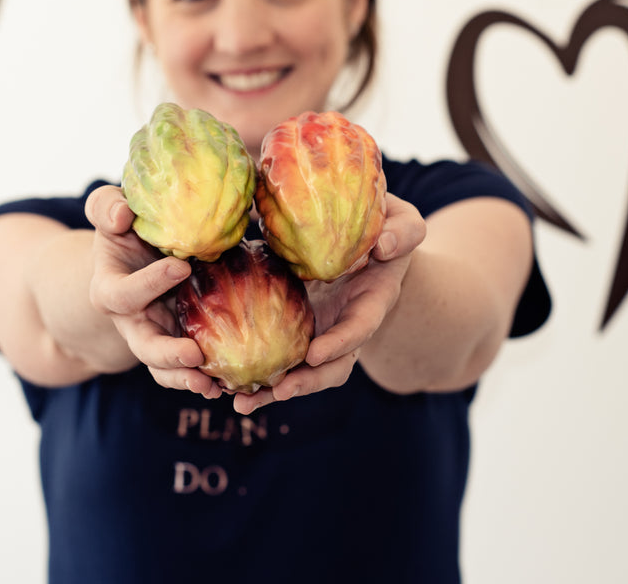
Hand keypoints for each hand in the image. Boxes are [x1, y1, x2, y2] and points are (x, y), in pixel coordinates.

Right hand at [84, 185, 222, 399]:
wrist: (134, 257)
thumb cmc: (125, 230)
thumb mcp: (110, 213)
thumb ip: (107, 207)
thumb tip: (122, 213)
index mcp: (110, 288)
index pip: (123, 293)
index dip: (148, 283)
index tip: (181, 266)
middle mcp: (130, 320)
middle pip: (142, 345)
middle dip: (166, 354)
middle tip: (194, 353)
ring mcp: (154, 336)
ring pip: (163, 368)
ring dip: (185, 378)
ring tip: (210, 386)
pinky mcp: (176, 343)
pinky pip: (184, 370)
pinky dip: (202, 379)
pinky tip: (225, 385)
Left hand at [232, 193, 426, 414]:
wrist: (369, 244)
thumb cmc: (387, 230)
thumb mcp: (403, 223)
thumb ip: (402, 231)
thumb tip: (385, 244)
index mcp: (372, 301)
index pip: (359, 328)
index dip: (340, 343)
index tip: (314, 354)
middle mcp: (347, 327)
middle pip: (333, 367)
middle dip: (307, 383)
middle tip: (280, 390)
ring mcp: (323, 333)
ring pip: (304, 373)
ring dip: (274, 391)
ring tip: (241, 402)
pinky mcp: (297, 330)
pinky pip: (278, 356)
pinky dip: (256, 375)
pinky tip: (224, 385)